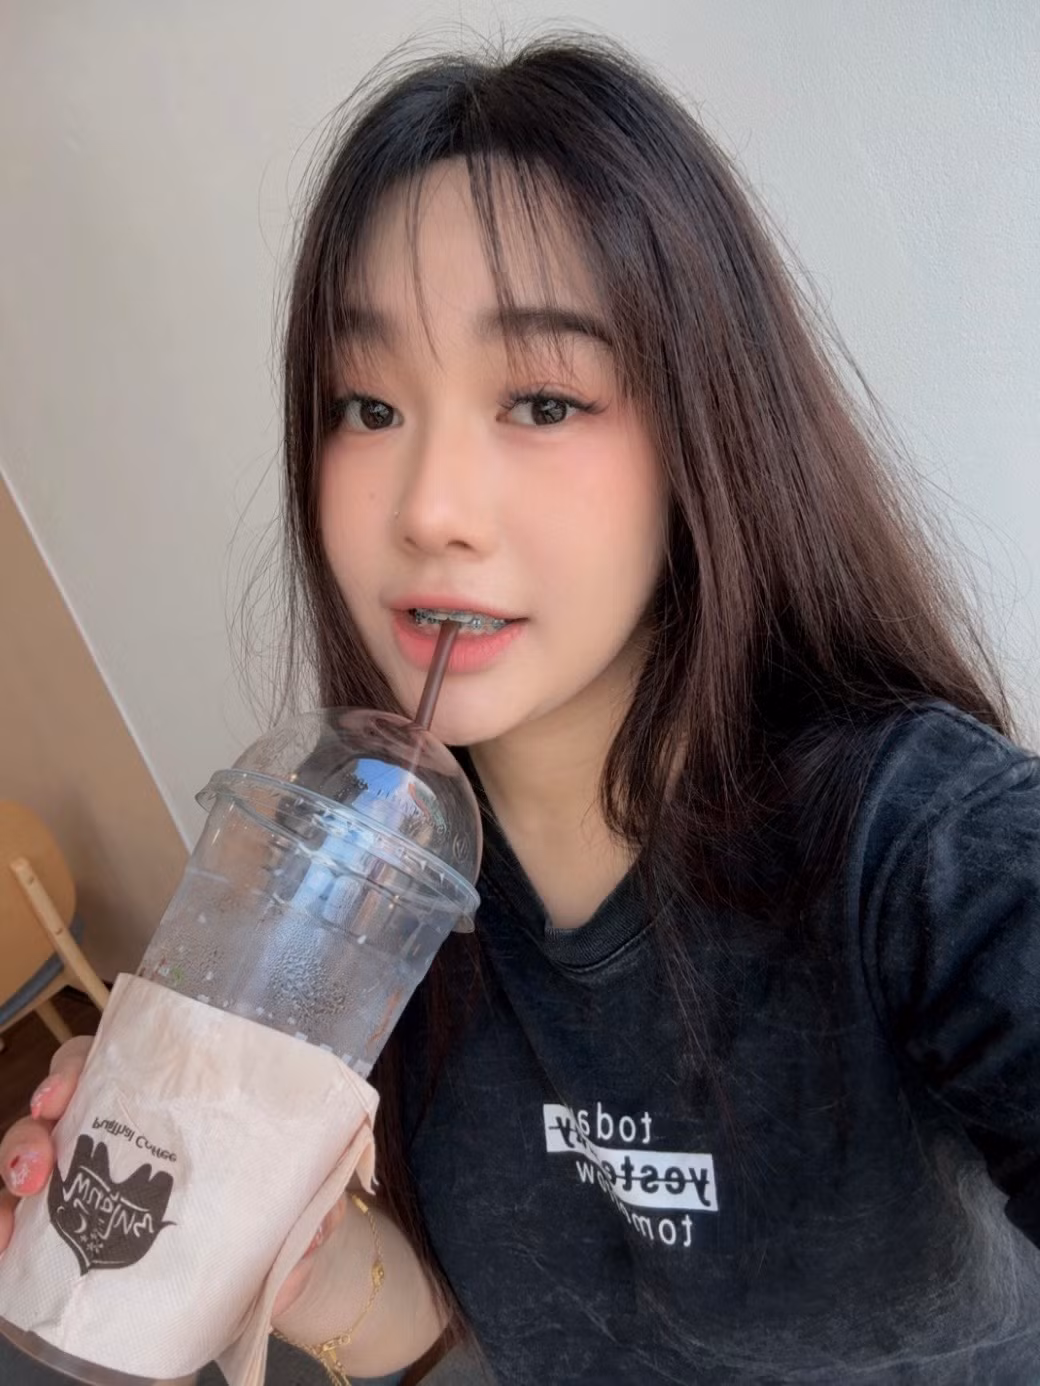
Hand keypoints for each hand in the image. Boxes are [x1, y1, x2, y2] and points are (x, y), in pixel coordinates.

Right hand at [0, 1036, 340, 1317]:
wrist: (268, 1274)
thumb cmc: (281, 1209)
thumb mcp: (303, 1195)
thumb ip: (314, 1199)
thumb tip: (323, 1216)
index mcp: (183, 1098)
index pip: (126, 1052)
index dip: (91, 1057)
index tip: (74, 1079)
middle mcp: (131, 1124)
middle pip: (68, 1090)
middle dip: (45, 1105)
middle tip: (46, 1133)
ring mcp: (96, 1172)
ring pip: (36, 1143)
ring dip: (17, 1155)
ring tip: (25, 1188)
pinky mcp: (74, 1223)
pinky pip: (26, 1211)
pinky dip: (7, 1218)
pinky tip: (7, 1240)